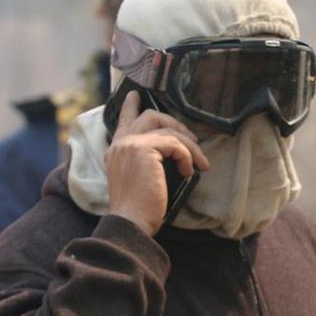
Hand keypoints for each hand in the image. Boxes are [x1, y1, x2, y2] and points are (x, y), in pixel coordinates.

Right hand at [104, 91, 209, 236]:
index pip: (124, 120)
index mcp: (116, 150)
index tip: (135, 94)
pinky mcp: (144, 150)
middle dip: (175, 123)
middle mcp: (120, 143)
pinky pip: (175, 144)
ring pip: (167, 130)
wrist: (130, 221)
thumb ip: (145, 160)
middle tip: (192, 138)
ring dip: (189, 146)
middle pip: (150, 116)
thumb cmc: (138, 207)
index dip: (131, 105)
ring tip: (199, 162)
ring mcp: (130, 144)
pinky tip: (189, 171)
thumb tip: (171, 151)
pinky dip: (187, 156)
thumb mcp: (138, 177)